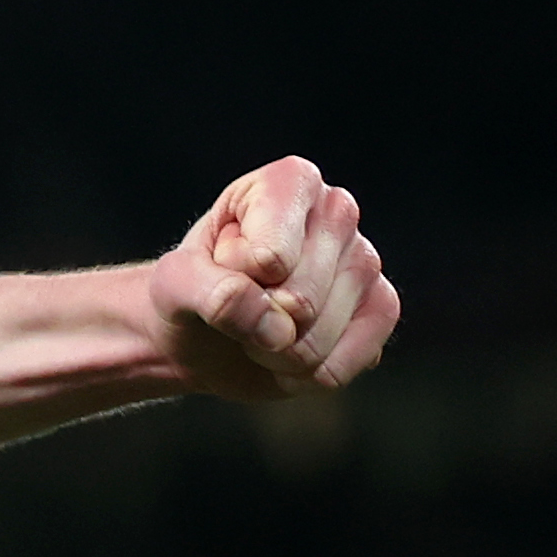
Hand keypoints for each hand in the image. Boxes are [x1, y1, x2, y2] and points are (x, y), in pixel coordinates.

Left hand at [149, 156, 398, 400]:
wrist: (203, 332)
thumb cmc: (192, 290)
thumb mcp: (174, 284)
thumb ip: (213, 293)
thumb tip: (279, 326)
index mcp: (290, 182)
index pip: (270, 257)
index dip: (234, 277)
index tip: (222, 263)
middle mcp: (338, 212)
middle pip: (300, 299)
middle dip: (256, 320)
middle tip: (241, 302)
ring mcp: (366, 261)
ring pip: (320, 336)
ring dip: (276, 352)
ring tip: (261, 327)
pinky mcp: (381, 309)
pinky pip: (347, 362)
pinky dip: (305, 374)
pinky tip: (288, 353)